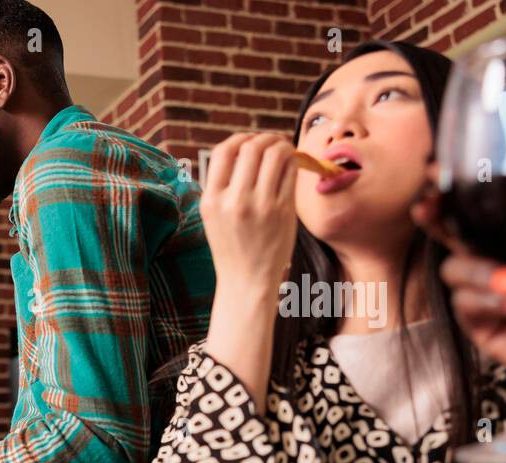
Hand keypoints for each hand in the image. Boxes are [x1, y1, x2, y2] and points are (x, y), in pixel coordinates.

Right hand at [199, 132, 298, 290]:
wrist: (247, 281)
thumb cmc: (232, 246)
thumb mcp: (214, 216)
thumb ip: (224, 186)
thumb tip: (246, 148)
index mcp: (211, 200)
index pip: (223, 151)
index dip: (240, 138)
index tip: (251, 141)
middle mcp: (233, 201)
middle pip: (252, 147)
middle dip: (266, 138)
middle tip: (274, 143)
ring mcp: (259, 206)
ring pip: (275, 154)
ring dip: (283, 146)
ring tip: (285, 152)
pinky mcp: (282, 211)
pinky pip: (290, 172)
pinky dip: (294, 162)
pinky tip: (293, 167)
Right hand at [411, 179, 505, 373]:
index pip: (489, 208)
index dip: (461, 190)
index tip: (437, 173)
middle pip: (458, 232)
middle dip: (439, 217)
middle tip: (427, 206)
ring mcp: (491, 293)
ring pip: (454, 269)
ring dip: (482, 273)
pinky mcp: (481, 326)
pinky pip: (463, 304)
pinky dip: (487, 302)